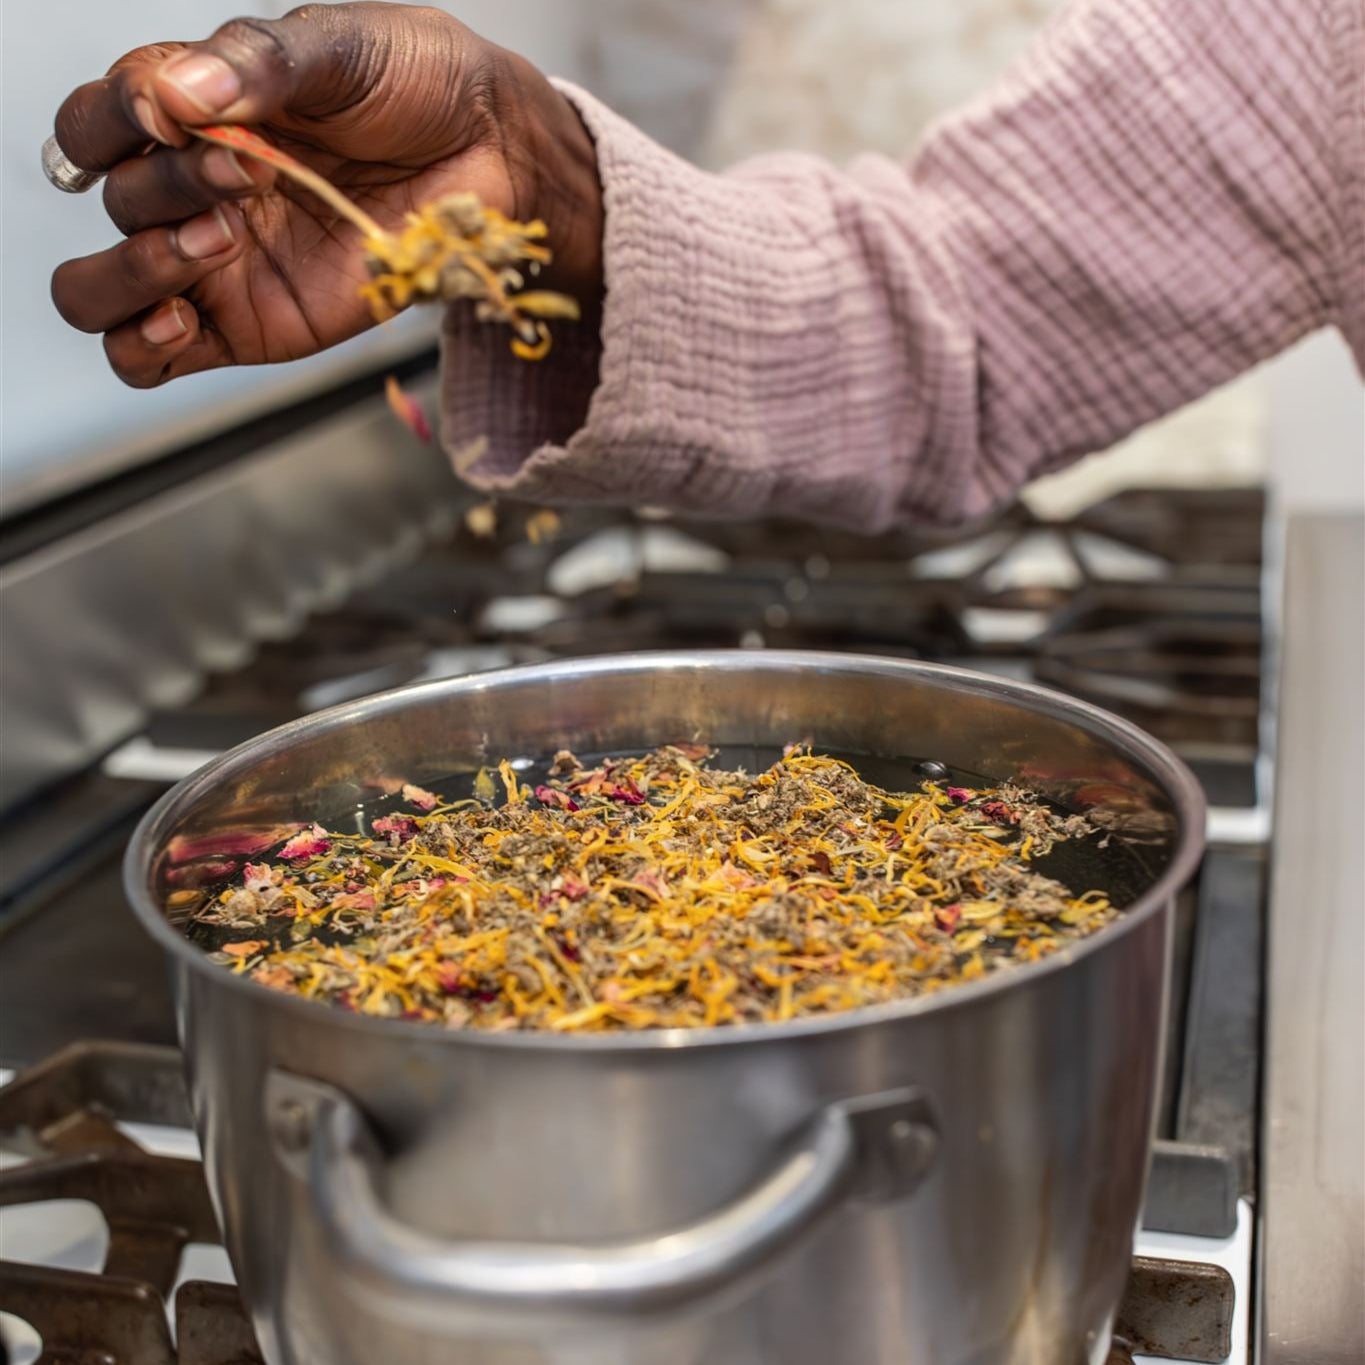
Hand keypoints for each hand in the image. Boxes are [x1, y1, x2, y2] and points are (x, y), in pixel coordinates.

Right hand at [50, 3, 602, 386]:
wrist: (497, 159)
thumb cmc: (421, 90)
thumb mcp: (342, 49)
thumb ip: (258, 63)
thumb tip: (174, 95)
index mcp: (195, 112)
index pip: (95, 122)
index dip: (110, 120)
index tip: (171, 115)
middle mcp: (191, 189)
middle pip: (115, 202)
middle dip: (169, 185)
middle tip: (251, 175)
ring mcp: (217, 265)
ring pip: (101, 290)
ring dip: (137, 268)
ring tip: (220, 241)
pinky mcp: (249, 327)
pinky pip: (148, 359)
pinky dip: (140, 348)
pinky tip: (179, 324)